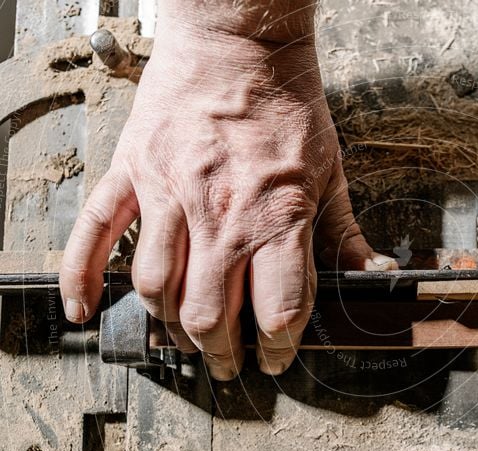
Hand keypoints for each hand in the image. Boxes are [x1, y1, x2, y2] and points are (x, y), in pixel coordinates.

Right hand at [59, 17, 393, 378]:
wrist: (239, 41)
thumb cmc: (288, 105)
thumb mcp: (332, 170)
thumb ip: (346, 233)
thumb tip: (377, 273)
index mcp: (278, 217)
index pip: (276, 312)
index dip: (278, 349)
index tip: (276, 357)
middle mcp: (221, 215)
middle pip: (210, 316)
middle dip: (222, 353)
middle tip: (229, 363)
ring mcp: (169, 194)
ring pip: (156, 288)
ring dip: (171, 326)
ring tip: (187, 338)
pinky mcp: (133, 173)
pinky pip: (94, 233)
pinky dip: (81, 278)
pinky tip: (84, 310)